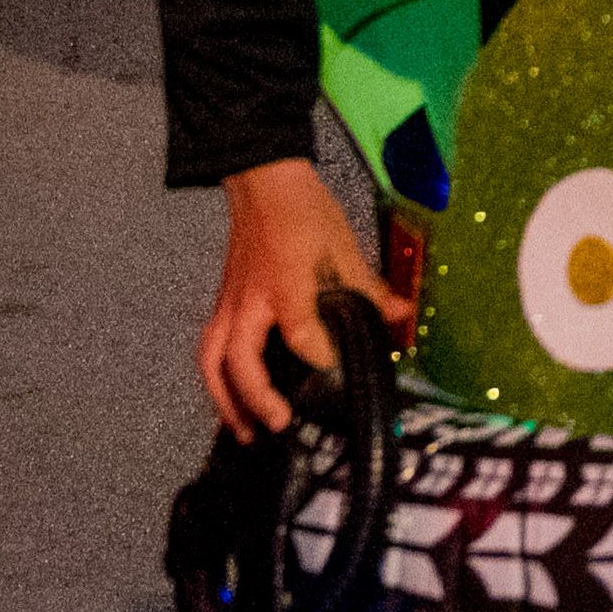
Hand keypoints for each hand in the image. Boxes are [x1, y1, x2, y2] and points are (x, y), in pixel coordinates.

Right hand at [200, 159, 411, 438]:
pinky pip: (211, 350)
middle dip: (256, 397)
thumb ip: (369, 287)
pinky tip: (232, 401)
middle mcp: (251, 301)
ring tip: (245, 431)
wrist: (262, 180)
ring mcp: (230, 304)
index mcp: (285, 284)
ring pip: (213, 361)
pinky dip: (217, 381)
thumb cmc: (302, 209)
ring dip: (225, 401)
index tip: (339, 373)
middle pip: (240, 360)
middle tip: (280, 424)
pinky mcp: (223, 304)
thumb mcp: (343, 245)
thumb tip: (401, 316)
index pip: (300, 334)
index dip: (321, 358)